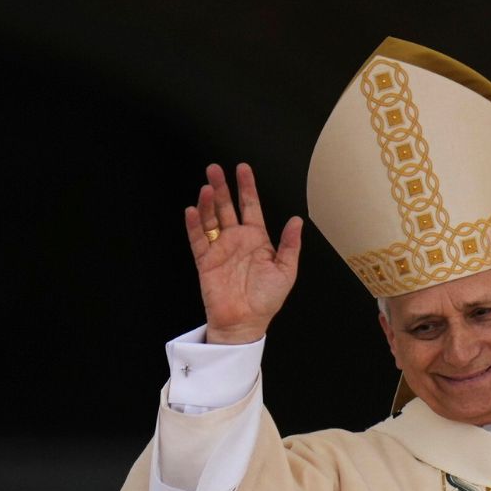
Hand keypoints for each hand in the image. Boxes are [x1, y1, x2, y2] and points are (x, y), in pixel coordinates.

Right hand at [185, 163, 301, 343]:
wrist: (246, 322)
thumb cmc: (266, 299)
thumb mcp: (286, 271)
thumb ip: (290, 245)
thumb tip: (297, 221)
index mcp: (257, 240)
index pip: (251, 207)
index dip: (247, 187)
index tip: (243, 169)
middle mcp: (237, 240)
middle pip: (226, 207)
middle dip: (222, 187)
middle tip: (215, 168)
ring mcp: (220, 249)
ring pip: (211, 219)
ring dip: (208, 202)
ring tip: (207, 187)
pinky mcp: (205, 261)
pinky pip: (198, 239)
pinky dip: (194, 225)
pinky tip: (193, 210)